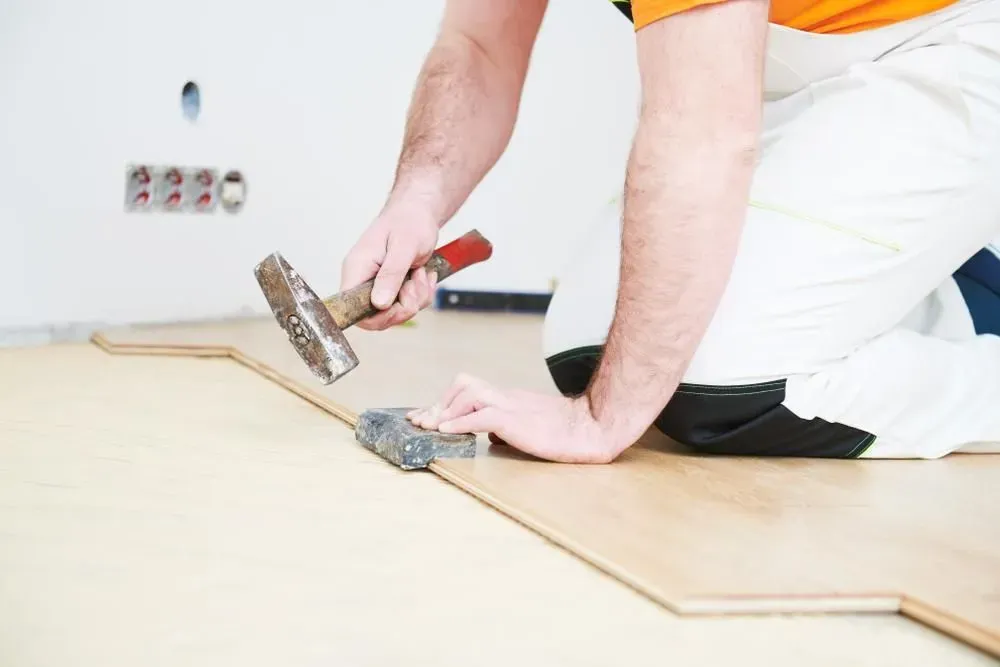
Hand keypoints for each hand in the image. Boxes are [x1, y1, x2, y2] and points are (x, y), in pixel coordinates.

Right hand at [340, 207, 439, 329]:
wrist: (419, 212)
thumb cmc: (408, 222)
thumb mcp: (403, 247)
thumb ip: (390, 275)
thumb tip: (378, 304)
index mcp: (357, 269)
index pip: (353, 309)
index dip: (378, 316)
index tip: (399, 302)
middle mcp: (363, 281)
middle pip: (377, 318)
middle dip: (404, 306)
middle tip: (413, 283)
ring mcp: (378, 286)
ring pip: (397, 313)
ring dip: (417, 297)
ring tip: (419, 272)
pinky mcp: (392, 288)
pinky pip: (408, 305)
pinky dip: (422, 294)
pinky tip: (423, 274)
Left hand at [407, 373, 626, 463]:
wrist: (592, 428)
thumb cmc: (565, 432)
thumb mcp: (529, 429)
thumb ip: (508, 429)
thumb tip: (491, 438)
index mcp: (508, 398)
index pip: (469, 390)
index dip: (443, 402)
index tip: (425, 416)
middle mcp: (506, 396)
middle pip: (464, 384)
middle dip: (438, 402)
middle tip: (421, 421)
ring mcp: (512, 406)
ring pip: (469, 393)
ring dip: (446, 410)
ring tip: (432, 427)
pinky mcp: (517, 419)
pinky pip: (482, 415)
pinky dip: (460, 422)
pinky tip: (446, 431)